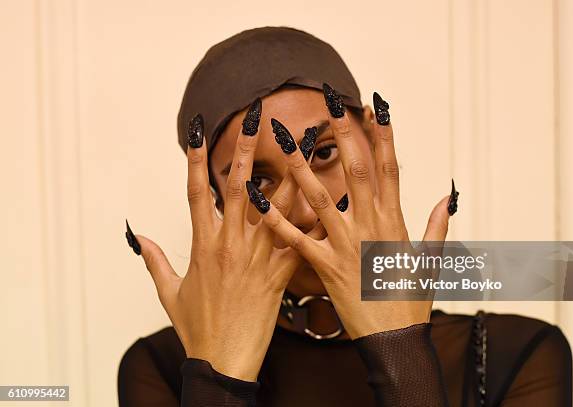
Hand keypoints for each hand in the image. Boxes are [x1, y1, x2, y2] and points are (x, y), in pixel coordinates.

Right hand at [126, 101, 302, 380]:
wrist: (224, 360)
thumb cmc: (197, 328)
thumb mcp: (169, 292)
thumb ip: (154, 261)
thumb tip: (139, 236)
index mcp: (203, 246)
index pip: (198, 194)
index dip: (198, 161)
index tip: (200, 132)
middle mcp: (232, 245)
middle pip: (242, 189)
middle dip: (249, 150)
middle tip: (258, 119)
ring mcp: (258, 258)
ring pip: (277, 209)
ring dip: (290, 175)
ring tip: (302, 147)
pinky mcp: (280, 275)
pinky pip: (300, 243)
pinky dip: (312, 222)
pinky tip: (328, 200)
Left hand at [248, 87, 454, 338]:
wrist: (395, 343)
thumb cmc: (411, 303)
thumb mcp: (430, 261)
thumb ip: (436, 226)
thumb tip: (445, 196)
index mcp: (395, 222)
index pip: (390, 169)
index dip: (384, 136)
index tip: (376, 108)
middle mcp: (370, 227)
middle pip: (357, 171)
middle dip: (344, 134)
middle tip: (330, 103)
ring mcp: (346, 246)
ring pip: (321, 197)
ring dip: (302, 165)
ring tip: (286, 137)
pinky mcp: (325, 267)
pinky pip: (297, 240)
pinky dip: (276, 219)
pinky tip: (258, 198)